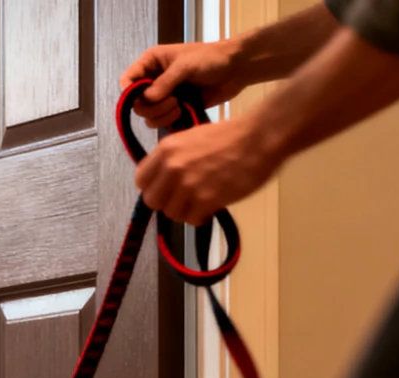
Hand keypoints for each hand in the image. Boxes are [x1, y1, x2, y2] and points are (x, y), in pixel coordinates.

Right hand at [120, 40, 245, 128]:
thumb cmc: (211, 58)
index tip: (139, 100)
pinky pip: (163, 122)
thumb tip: (146, 99)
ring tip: (180, 107)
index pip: (128, 80)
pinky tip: (184, 113)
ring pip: (149, 116)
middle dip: (152, 107)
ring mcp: (165, 96)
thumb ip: (165, 82)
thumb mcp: (186, 65)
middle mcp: (154, 80)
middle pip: (137, 104)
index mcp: (151, 63)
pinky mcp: (176, 109)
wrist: (236, 69)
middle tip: (172, 101)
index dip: (128, 92)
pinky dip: (170, 122)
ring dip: (162, 116)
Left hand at [134, 116, 281, 225]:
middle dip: (168, 203)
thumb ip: (173, 158)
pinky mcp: (205, 200)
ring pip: (172, 213)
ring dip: (186, 211)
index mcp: (166, 149)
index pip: (141, 180)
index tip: (166, 191)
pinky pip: (192, 220)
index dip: (153, 188)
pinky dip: (201, 217)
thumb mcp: (191, 139)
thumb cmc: (230, 136)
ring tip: (202, 202)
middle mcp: (172, 167)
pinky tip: (212, 207)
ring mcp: (187, 185)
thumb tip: (164, 181)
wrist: (257, 139)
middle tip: (185, 200)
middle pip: (153, 201)